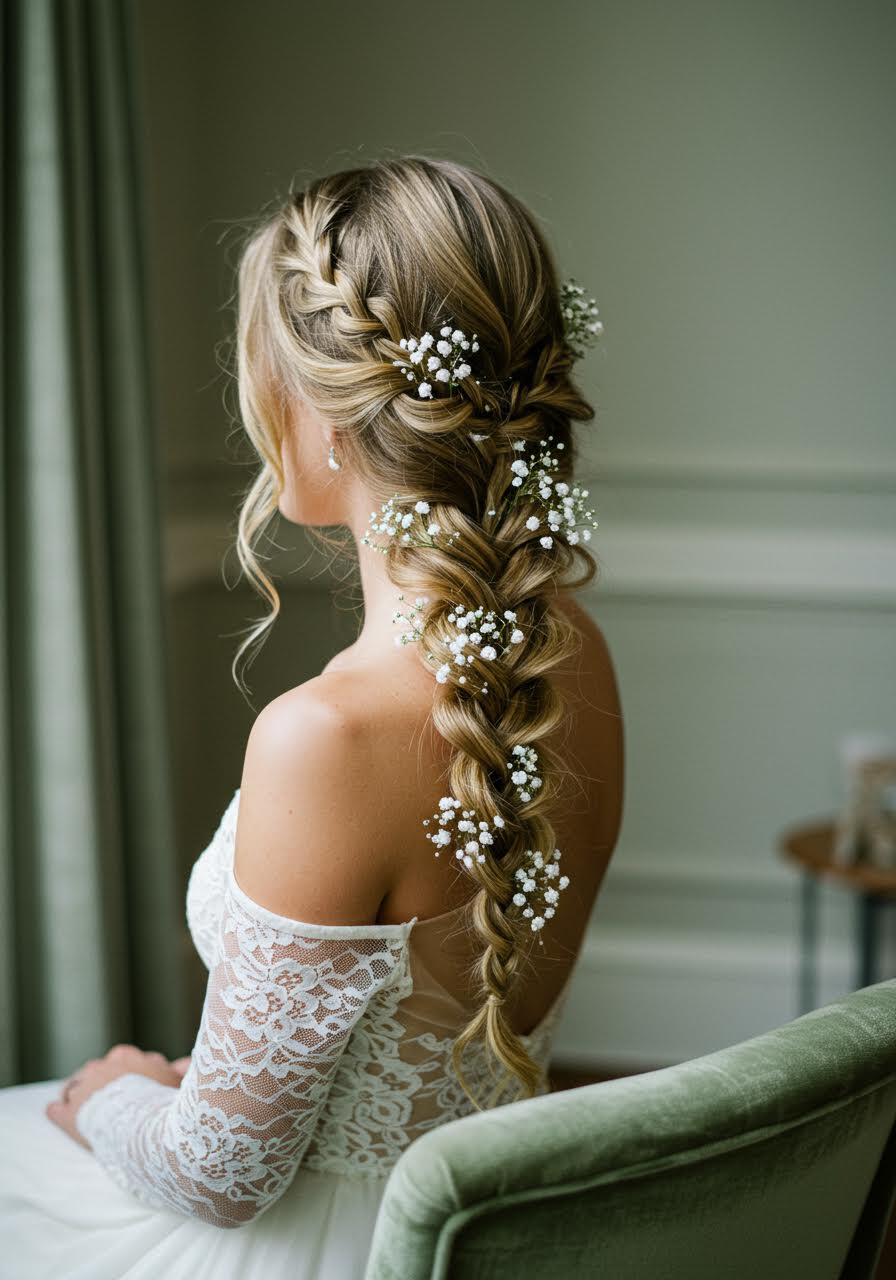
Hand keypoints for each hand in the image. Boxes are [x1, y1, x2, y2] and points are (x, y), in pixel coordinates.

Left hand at [46, 1044, 187, 1149]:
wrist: (145, 1128)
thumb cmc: (166, 1103)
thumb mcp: (178, 1082)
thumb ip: (181, 1069)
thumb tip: (185, 1062)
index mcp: (126, 1057)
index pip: (121, 1060)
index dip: (126, 1075)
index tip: (131, 1088)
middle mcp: (101, 1068)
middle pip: (96, 1070)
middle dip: (100, 1082)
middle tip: (106, 1100)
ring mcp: (83, 1090)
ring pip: (74, 1086)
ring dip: (78, 1095)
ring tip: (81, 1108)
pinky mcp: (68, 1114)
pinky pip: (56, 1109)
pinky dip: (56, 1111)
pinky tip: (55, 1111)